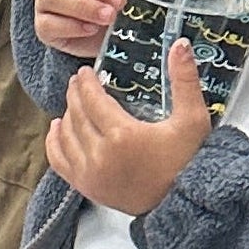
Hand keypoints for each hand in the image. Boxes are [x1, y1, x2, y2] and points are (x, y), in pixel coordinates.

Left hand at [45, 50, 211, 215]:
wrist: (183, 205)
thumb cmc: (190, 161)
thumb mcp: (193, 119)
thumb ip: (185, 80)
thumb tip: (180, 44)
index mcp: (122, 135)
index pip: (92, 101)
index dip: (85, 84)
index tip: (83, 72)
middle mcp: (99, 155)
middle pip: (76, 116)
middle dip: (74, 95)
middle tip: (76, 82)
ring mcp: (89, 174)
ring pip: (66, 137)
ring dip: (66, 116)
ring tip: (71, 102)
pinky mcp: (87, 188)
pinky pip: (59, 162)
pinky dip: (54, 143)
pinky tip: (57, 129)